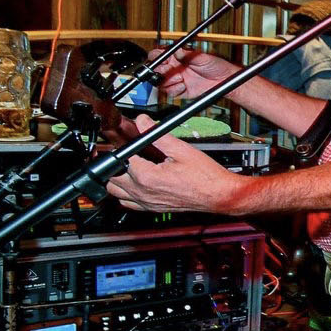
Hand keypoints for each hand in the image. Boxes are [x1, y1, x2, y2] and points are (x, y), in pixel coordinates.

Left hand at [106, 115, 239, 212]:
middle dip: (115, 164)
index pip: (121, 158)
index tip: (130, 140)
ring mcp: (146, 202)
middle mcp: (143, 192)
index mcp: (147, 176)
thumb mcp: (181, 149)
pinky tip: (134, 183)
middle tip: (126, 154)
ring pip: (115, 192)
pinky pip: (126, 203)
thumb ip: (157, 135)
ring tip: (128, 168)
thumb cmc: (206, 177)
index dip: (123, 146)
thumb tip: (143, 121)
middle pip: (111, 177)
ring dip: (116, 179)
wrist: (219, 195)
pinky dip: (124, 193)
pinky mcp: (151, 208)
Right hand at [150, 47, 238, 98]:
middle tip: (170, 70)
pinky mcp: (180, 90)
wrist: (224, 80)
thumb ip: (187, 53)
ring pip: (161, 82)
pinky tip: (183, 86)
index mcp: (177, 56)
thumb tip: (176, 50)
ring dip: (168, 81)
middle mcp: (174, 68)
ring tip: (180, 79)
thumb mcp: (201, 56)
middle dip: (160, 71)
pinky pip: (170, 92)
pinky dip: (174, 90)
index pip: (158, 55)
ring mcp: (176, 79)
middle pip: (156, 70)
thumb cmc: (216, 65)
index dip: (155, 57)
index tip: (160, 60)